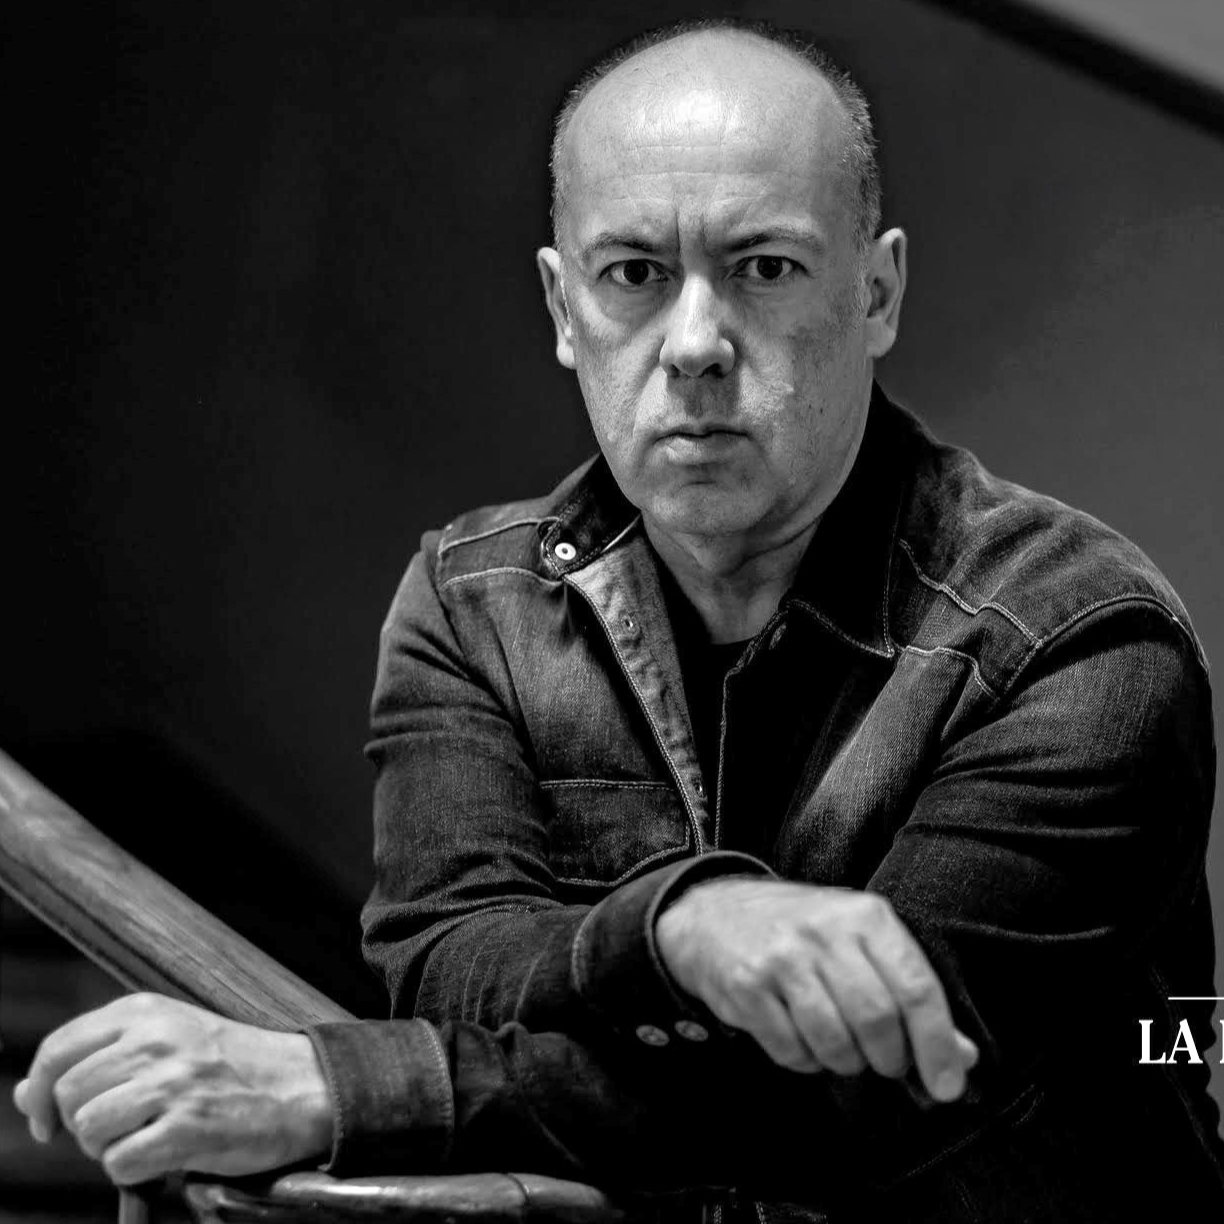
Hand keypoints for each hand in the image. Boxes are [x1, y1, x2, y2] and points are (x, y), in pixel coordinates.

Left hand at [11, 992, 332, 1184]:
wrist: (303, 1084)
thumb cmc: (233, 1063)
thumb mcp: (166, 1040)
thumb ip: (98, 1059)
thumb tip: (25, 1094)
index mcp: (147, 1011)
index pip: (58, 1050)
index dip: (40, 1092)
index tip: (49, 1119)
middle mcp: (155, 1040)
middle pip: (70, 1094)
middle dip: (81, 1124)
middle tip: (119, 1129)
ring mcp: (173, 1083)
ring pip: (89, 1129)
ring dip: (106, 1147)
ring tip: (143, 1138)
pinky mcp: (189, 1127)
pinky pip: (121, 1163)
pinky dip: (133, 1169)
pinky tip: (163, 1153)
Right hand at [656, 878, 977, 1099]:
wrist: (715, 914)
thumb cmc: (803, 933)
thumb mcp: (862, 943)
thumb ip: (912, 994)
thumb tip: (963, 1057)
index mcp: (865, 916)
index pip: (916, 987)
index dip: (937, 1044)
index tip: (947, 1086)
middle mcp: (823, 932)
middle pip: (877, 1019)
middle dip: (888, 1058)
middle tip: (885, 1062)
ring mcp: (782, 958)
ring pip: (835, 1041)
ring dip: (845, 1061)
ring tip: (840, 1046)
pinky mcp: (747, 987)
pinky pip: (792, 1051)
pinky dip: (805, 1060)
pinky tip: (801, 1038)